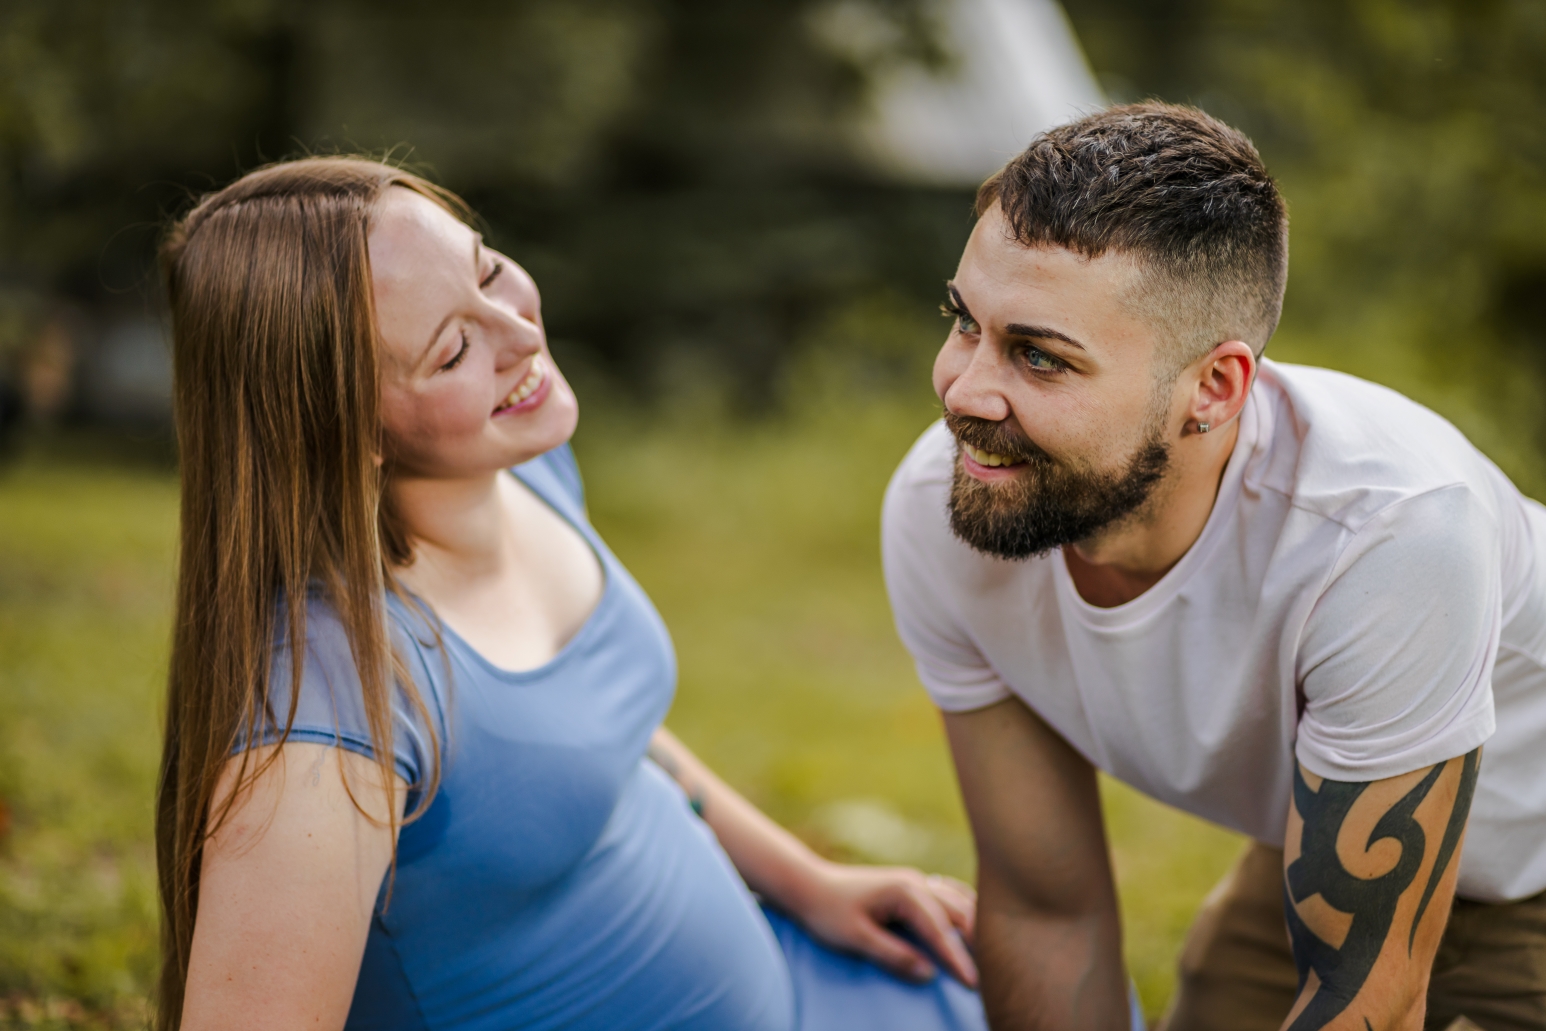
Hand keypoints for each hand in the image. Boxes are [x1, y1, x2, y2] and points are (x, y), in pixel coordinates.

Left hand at [786, 860, 978, 987]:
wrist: (810, 885)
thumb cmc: (828, 913)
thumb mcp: (854, 938)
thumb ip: (891, 955)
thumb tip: (929, 974)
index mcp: (904, 892)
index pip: (941, 929)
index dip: (959, 959)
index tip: (974, 984)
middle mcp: (917, 882)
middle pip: (961, 913)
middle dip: (980, 943)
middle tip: (996, 976)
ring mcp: (918, 881)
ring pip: (961, 902)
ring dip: (978, 928)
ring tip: (994, 958)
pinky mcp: (915, 886)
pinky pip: (952, 897)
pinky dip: (968, 914)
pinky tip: (976, 931)